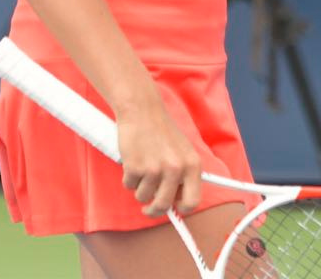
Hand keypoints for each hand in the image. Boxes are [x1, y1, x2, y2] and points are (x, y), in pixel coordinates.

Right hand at [115, 103, 203, 217]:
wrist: (142, 110)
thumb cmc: (161, 130)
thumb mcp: (182, 150)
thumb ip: (183, 175)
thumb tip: (178, 202)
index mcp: (192, 165)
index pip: (193, 201)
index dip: (181, 210)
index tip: (174, 210)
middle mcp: (176, 169)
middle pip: (163, 205)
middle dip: (153, 209)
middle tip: (148, 206)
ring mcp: (155, 169)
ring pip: (143, 196)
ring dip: (139, 188)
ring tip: (141, 168)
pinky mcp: (135, 167)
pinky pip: (129, 185)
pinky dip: (128, 177)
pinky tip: (132, 160)